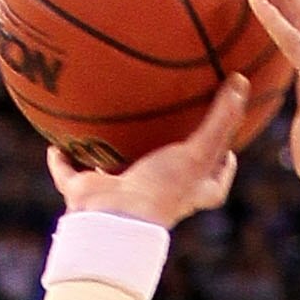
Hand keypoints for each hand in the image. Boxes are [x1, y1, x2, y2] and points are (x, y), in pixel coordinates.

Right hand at [50, 78, 250, 229]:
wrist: (115, 219)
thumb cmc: (163, 190)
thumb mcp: (199, 151)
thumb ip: (222, 118)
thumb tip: (242, 80)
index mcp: (185, 194)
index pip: (214, 184)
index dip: (224, 168)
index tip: (230, 150)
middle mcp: (153, 197)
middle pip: (166, 177)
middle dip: (168, 158)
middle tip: (173, 131)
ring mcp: (118, 197)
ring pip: (115, 174)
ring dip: (110, 157)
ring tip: (108, 128)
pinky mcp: (85, 197)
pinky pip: (70, 175)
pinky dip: (62, 162)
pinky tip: (57, 141)